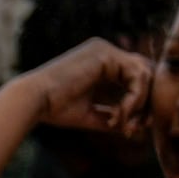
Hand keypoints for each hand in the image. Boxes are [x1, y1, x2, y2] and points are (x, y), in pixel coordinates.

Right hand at [29, 39, 160, 146]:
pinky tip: (118, 114)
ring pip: (144, 74)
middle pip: (144, 72)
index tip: (130, 128)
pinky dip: (133, 98)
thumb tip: (134, 128)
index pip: (134, 78)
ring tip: (122, 124)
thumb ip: (112, 115)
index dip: (139, 103)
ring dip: (139, 104)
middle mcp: (105, 51)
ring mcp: (106, 50)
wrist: (33, 102)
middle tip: (136, 127)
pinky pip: (136, 75)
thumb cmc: (53, 109)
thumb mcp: (90, 113)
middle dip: (146, 102)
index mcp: (101, 62)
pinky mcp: (106, 54)